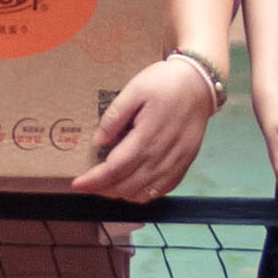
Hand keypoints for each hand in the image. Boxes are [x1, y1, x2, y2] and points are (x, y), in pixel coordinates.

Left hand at [73, 55, 220, 203]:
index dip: (94, 180)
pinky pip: (162, 191)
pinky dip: (143, 194)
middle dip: (103, 190)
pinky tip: (132, 187)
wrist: (200, 84)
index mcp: (148, 136)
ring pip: (144, 193)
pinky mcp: (185, 165)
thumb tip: (98, 142)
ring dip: (121, 194)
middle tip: (88, 184)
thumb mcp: (135, 89)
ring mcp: (176, 163)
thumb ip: (115, 116)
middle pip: (127, 185)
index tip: (77, 184)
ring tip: (105, 187)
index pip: (115, 168)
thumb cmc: (166, 83)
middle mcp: (163, 155)